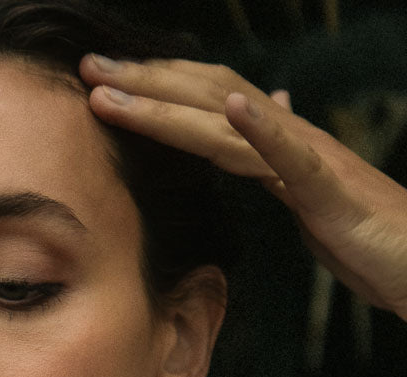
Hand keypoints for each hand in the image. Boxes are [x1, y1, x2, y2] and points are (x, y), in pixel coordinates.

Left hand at [79, 55, 406, 320]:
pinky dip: (263, 128)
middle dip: (144, 83)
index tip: (102, 85)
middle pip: (206, 100)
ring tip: (116, 90)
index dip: (155, 91)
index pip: (206, 105)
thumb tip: (263, 117)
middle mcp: (287, 141)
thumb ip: (277, 160)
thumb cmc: (364, 232)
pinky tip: (236, 106)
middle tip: (89, 68)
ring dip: (168, 104)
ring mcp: (309, 161)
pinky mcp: (329, 192)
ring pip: (228, 123)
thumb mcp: (306, 193)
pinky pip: (293, 155)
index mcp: (275, 145)